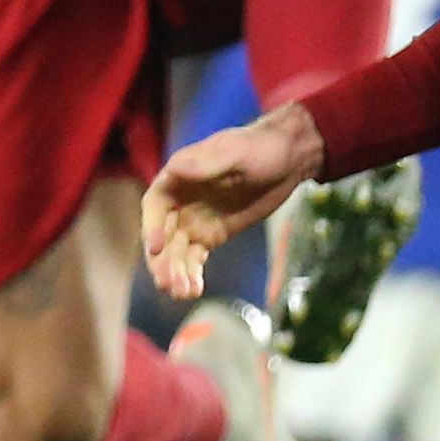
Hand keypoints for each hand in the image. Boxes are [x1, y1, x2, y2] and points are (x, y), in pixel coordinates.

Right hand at [141, 105, 326, 298]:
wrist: (288, 159)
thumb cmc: (260, 148)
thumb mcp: (236, 153)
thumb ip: (206, 164)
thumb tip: (176, 169)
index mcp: (178, 177)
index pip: (154, 205)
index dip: (151, 227)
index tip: (156, 248)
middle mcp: (180, 201)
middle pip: (162, 235)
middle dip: (163, 260)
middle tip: (168, 282)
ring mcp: (194, 220)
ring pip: (177, 252)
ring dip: (176, 273)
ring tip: (184, 293)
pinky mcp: (211, 235)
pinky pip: (195, 258)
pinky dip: (192, 274)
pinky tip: (194, 290)